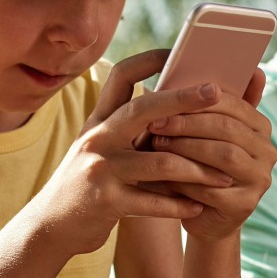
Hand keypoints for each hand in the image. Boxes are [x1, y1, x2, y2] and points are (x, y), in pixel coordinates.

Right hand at [30, 50, 237, 253]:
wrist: (52, 226)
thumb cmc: (89, 185)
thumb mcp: (103, 149)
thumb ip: (133, 130)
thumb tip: (179, 109)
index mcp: (99, 120)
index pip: (122, 75)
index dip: (150, 59)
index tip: (179, 51)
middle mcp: (97, 138)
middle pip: (144, 109)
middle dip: (183, 99)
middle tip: (216, 93)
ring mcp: (99, 169)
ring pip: (160, 161)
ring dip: (197, 170)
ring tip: (224, 176)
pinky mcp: (105, 201)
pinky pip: (152, 201)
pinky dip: (179, 205)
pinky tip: (198, 206)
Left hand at [141, 67, 276, 241]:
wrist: (203, 217)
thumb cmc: (199, 165)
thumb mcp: (204, 134)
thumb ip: (209, 104)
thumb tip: (213, 67)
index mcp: (260, 126)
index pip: (233, 104)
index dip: (197, 100)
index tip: (162, 97)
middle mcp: (268, 151)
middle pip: (228, 128)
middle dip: (188, 124)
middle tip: (155, 123)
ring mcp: (261, 179)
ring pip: (223, 156)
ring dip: (186, 148)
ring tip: (156, 145)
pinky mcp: (247, 205)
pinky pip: (213, 188)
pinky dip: (186, 179)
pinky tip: (162, 174)